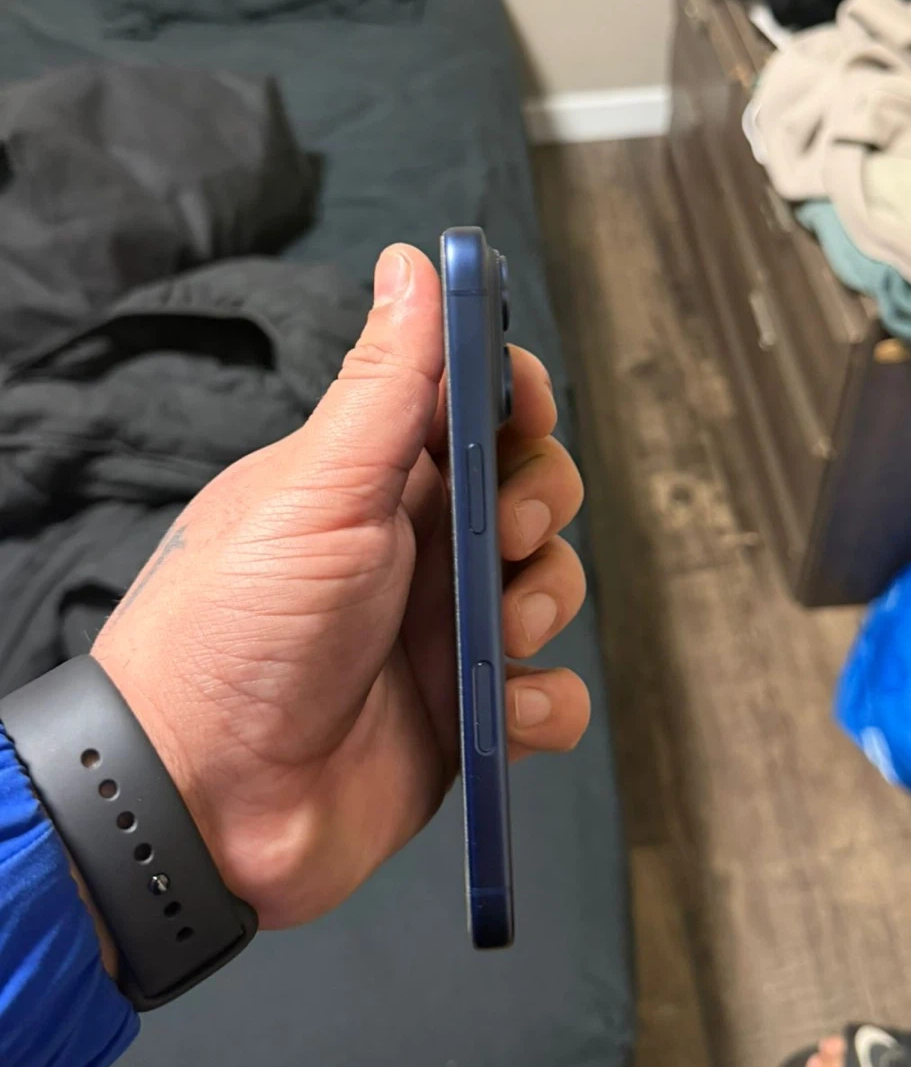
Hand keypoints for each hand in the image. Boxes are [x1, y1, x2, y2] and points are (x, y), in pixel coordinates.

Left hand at [91, 244, 589, 928]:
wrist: (201, 802)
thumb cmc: (234, 628)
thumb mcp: (317, 489)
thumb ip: (383, 383)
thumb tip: (410, 264)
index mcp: (376, 478)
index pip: (471, 405)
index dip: (513, 397)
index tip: (524, 408)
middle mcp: (417, 546)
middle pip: (531, 489)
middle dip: (542, 501)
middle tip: (507, 530)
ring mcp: (443, 630)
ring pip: (552, 585)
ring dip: (545, 601)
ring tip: (494, 633)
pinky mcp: (466, 716)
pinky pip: (548, 695)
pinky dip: (544, 703)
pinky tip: (503, 712)